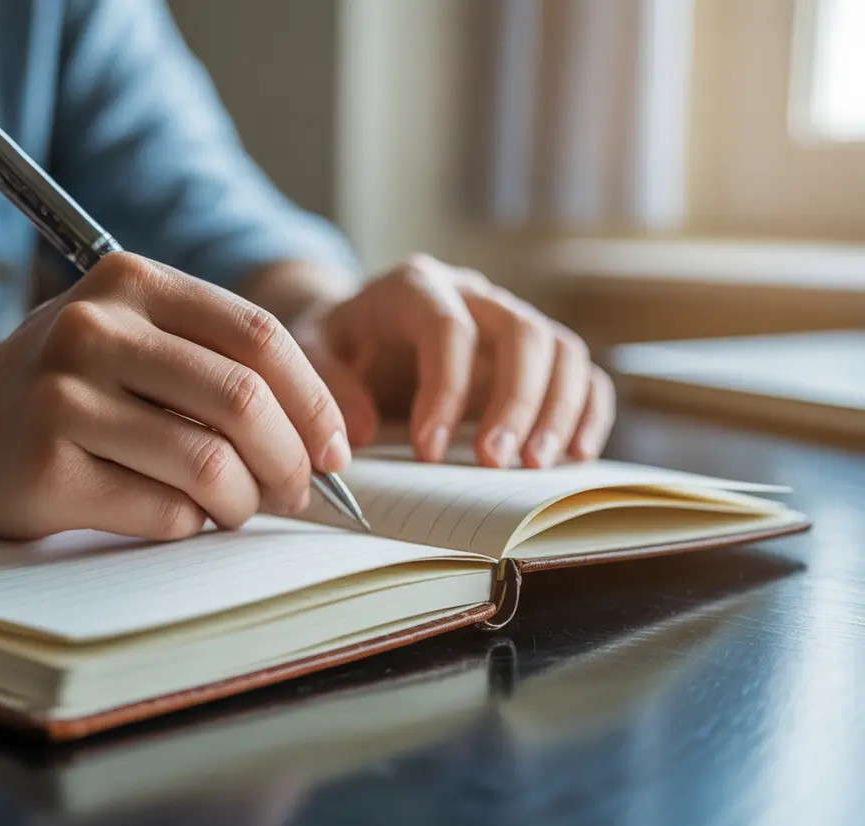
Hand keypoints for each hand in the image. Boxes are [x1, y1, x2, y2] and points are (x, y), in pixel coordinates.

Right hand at [0, 253, 351, 539]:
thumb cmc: (62, 386)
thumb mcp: (131, 338)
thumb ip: (215, 363)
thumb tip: (321, 436)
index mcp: (131, 281)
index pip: (258, 337)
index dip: (314, 401)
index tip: (335, 449)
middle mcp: (95, 329)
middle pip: (242, 400)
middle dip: (291, 460)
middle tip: (296, 490)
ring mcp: (64, 398)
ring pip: (209, 465)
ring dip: (243, 502)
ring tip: (233, 507)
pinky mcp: (47, 470)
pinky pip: (164, 512)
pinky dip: (190, 524)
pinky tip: (174, 514)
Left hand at [291, 254, 614, 468]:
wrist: (360, 327)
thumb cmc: (338, 342)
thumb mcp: (310, 353)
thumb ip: (327, 386)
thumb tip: (359, 432)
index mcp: (415, 287)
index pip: (447, 328)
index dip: (444, 389)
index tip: (428, 451)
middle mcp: (474, 294)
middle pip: (522, 332)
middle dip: (516, 401)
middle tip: (495, 463)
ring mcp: (510, 319)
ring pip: (561, 349)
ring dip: (558, 410)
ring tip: (534, 466)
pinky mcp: (534, 353)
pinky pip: (581, 371)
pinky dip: (587, 410)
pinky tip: (574, 454)